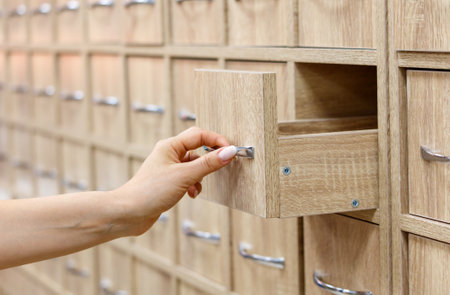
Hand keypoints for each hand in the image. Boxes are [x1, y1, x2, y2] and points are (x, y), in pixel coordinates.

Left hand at [113, 127, 236, 235]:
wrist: (128, 213)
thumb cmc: (149, 191)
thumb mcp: (184, 176)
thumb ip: (208, 164)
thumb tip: (229, 152)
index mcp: (170, 146)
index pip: (199, 134)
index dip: (217, 140)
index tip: (231, 150)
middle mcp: (169, 154)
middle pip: (197, 148)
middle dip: (209, 159)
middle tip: (221, 166)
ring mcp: (168, 168)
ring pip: (194, 165)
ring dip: (201, 176)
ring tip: (197, 187)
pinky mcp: (168, 182)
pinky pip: (188, 177)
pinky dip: (194, 185)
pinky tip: (191, 194)